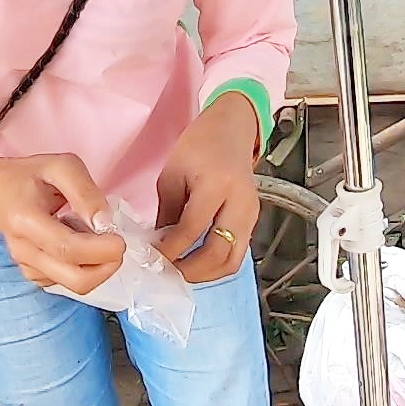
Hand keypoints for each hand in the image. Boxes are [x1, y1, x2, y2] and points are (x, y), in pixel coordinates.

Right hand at [0, 155, 127, 293]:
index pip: (68, 249)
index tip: (119, 238)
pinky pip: (66, 282)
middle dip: (106, 268)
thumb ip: (85, 191)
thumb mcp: (59, 167)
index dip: (101, 250)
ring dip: (97, 267)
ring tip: (95, 240)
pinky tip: (80, 247)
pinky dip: (82, 268)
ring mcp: (27, 266)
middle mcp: (24, 250)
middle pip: (75, 279)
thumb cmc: (26, 176)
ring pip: (73, 284)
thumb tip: (105, 223)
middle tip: (116, 244)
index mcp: (26, 220)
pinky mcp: (32, 274)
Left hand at [156, 93, 262, 283]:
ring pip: (233, 260)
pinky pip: (237, 254)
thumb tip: (159, 246)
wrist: (232, 131)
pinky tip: (196, 264)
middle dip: (190, 270)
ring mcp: (251, 215)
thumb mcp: (172, 173)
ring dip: (206, 274)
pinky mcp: (253, 222)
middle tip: (166, 274)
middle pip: (219, 252)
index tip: (151, 260)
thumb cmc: (199, 146)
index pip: (193, 229)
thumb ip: (167, 213)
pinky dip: (216, 265)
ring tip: (181, 273)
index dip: (170, 250)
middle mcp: (240, 203)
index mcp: (217, 184)